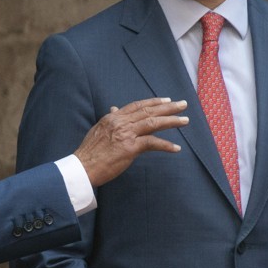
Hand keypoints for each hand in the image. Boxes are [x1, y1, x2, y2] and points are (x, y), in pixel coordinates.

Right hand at [73, 98, 187, 186]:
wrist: (83, 167)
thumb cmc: (90, 152)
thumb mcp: (98, 130)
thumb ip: (110, 120)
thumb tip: (115, 109)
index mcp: (113, 118)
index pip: (137, 106)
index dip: (153, 102)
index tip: (166, 100)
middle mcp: (120, 122)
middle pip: (148, 111)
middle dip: (168, 107)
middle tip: (183, 104)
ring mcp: (126, 134)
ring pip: (153, 123)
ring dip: (171, 121)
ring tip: (185, 121)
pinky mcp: (130, 148)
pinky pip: (152, 143)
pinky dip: (165, 145)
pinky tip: (176, 148)